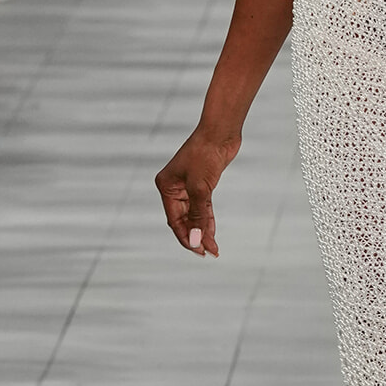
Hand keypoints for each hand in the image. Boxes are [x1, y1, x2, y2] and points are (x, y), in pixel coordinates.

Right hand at [155, 129, 240, 256]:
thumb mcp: (200, 188)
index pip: (174, 220)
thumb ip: (198, 215)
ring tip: (213, 248)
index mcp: (166, 187)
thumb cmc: (205, 155)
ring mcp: (187, 186)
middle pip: (183, 219)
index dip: (186, 237)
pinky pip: (202, 207)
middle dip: (195, 236)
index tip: (199, 251)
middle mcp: (174, 187)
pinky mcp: (202, 184)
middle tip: (208, 252)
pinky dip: (207, 220)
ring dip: (203, 231)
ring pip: (193, 215)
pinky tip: (212, 233)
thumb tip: (197, 240)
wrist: (220, 133)